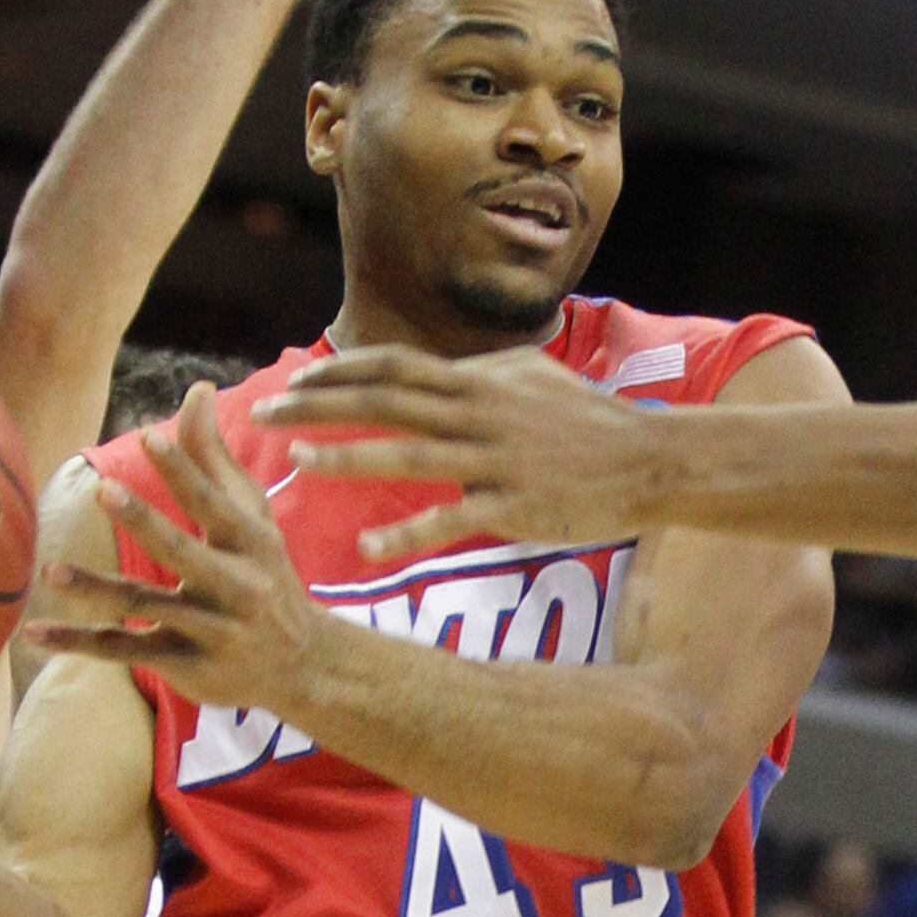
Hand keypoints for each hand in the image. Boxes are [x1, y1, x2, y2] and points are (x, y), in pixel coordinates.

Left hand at [25, 387, 341, 711]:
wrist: (301, 664)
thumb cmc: (266, 575)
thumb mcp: (250, 520)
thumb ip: (215, 458)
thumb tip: (197, 389)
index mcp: (251, 543)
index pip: (214, 503)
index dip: (184, 470)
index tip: (151, 436)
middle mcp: (235, 586)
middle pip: (183, 552)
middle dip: (145, 522)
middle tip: (103, 490)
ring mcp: (210, 629)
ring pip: (145, 604)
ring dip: (96, 589)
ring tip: (49, 570)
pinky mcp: (184, 663)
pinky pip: (124, 649)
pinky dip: (78, 642)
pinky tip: (35, 633)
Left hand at [252, 346, 658, 560]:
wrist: (651, 460)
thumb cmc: (591, 421)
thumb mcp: (535, 378)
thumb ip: (484, 372)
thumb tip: (444, 367)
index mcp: (479, 382)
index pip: (395, 367)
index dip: (342, 372)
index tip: (298, 381)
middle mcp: (480, 413)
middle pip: (385, 401)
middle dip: (319, 405)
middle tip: (265, 411)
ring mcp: (495, 460)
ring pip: (407, 454)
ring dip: (345, 457)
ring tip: (294, 463)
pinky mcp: (514, 507)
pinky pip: (450, 521)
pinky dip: (405, 534)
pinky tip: (364, 549)